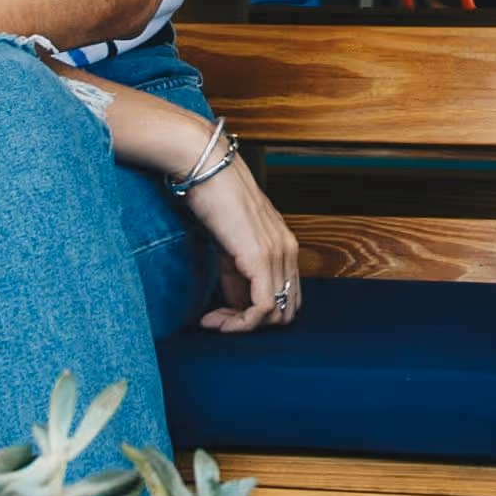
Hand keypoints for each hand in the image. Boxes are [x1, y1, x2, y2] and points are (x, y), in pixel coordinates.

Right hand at [185, 156, 302, 332]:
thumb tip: (235, 305)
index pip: (286, 297)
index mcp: (285, 246)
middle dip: (251, 325)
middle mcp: (288, 251)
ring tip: (212, 322)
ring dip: (241, 326)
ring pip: (275, 314)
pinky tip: (214, 320)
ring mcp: (278, 254)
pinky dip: (240, 323)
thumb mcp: (230, 244)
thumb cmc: (214, 198)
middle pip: (286, 311)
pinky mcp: (261, 258)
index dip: (256, 315)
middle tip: (217, 322)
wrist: (207, 168)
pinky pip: (263, 307)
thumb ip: (237, 275)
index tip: (221, 316)